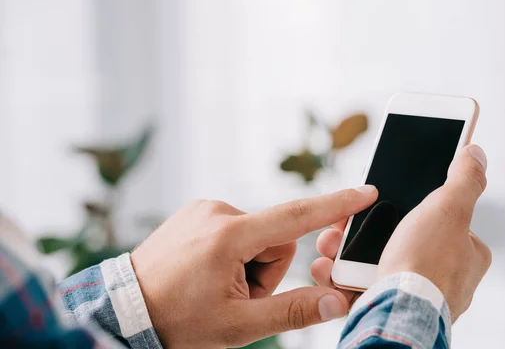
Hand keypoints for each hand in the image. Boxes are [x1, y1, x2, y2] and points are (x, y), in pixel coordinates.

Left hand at [130, 186, 377, 347]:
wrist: (127, 308)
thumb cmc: (178, 320)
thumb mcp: (237, 325)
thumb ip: (292, 311)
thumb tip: (336, 301)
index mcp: (230, 236)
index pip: (296, 216)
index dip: (336, 205)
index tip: (365, 192)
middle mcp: (217, 211)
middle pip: (277, 237)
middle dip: (269, 268)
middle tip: (239, 295)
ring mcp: (204, 208)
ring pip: (257, 233)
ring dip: (250, 262)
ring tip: (218, 285)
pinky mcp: (196, 210)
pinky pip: (235, 227)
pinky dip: (234, 250)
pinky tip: (208, 271)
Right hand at [311, 145, 490, 321]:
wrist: (395, 314)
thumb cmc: (427, 265)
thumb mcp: (450, 208)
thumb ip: (465, 178)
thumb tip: (475, 152)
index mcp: (468, 254)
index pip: (439, 217)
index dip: (410, 203)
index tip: (383, 198)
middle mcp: (448, 277)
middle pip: (403, 237)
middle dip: (371, 228)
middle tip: (348, 221)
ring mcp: (419, 293)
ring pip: (379, 260)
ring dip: (350, 251)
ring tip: (333, 243)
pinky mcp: (391, 306)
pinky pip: (364, 284)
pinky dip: (344, 276)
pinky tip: (333, 268)